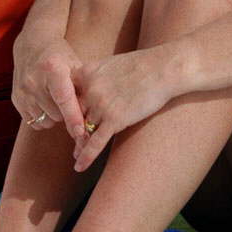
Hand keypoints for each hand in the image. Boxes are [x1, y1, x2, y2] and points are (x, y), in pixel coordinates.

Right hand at [12, 34, 85, 141]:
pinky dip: (44, 119)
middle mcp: (34, 81)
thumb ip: (82, 86)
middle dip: (68, 115)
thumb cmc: (60, 55)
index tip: (81, 133)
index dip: (73, 117)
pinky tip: (48, 104)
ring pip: (45, 121)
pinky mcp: (15, 99)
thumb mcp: (75, 64)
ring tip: (60, 102)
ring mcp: (22, 91)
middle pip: (56, 114)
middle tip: (74, 105)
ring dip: (56, 117)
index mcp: (52, 68)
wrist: (33, 44)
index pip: (64, 99)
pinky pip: (33, 122)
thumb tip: (94, 114)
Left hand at [71, 45, 173, 171]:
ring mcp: (101, 105)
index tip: (68, 116)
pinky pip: (95, 143)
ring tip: (76, 155)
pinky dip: (86, 157)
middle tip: (74, 138)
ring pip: (84, 130)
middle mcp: (90, 89)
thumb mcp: (111, 64)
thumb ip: (95, 76)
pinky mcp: (115, 119)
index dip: (67, 108)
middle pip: (74, 115)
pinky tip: (79, 167)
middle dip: (73, 128)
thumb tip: (89, 88)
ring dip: (79, 145)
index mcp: (86, 72)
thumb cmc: (142, 65)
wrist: (164, 69)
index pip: (68, 95)